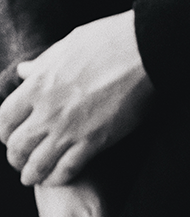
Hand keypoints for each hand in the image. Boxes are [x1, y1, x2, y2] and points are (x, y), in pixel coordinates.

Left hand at [0, 11, 152, 185]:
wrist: (148, 47)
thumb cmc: (111, 39)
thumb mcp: (69, 44)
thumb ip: (43, 62)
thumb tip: (23, 70)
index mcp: (38, 84)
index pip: (3, 121)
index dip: (4, 133)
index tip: (12, 136)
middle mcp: (48, 111)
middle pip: (16, 148)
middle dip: (16, 158)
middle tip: (23, 160)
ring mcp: (70, 128)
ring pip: (37, 166)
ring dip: (33, 174)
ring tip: (36, 176)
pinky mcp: (95, 141)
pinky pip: (66, 171)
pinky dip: (58, 178)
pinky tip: (59, 176)